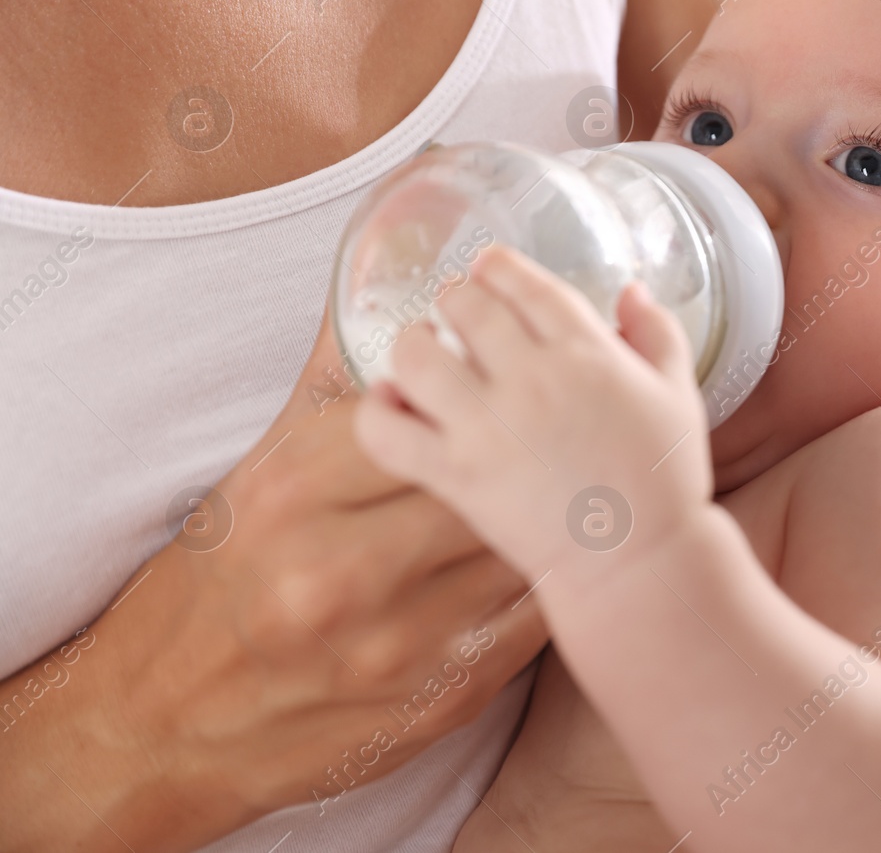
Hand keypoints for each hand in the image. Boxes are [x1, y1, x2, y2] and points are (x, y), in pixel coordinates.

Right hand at [0, 308, 548, 852]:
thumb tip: (378, 290)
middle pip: (486, 482)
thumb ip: (329, 389)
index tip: (510, 378)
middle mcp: (344, 569)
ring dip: (554, 516)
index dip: (479, 393)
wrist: (167, 728)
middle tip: (561, 428)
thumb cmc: (217, 583)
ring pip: (522, 549)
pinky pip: (533, 622)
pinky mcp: (442, 699)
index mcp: (295, 493)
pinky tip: (563, 556)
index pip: (426, 414)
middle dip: (529, 453)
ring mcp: (399, 643)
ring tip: (576, 483)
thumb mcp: (256, 475)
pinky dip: (553, 582)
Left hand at [354, 245, 710, 585]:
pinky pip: (387, 431)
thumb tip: (629, 290)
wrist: (638, 561)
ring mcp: (487, 426)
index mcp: (586, 352)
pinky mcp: (455, 474)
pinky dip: (378, 411)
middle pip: (465, 307)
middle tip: (454, 312)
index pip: (523, 283)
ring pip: (416, 356)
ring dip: (413, 343)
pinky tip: (394, 405)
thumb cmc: (662, 481)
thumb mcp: (679, 393)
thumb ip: (656, 332)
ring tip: (421, 351)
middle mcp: (531, 378)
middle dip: (455, 299)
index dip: (497, 267)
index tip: (487, 269)